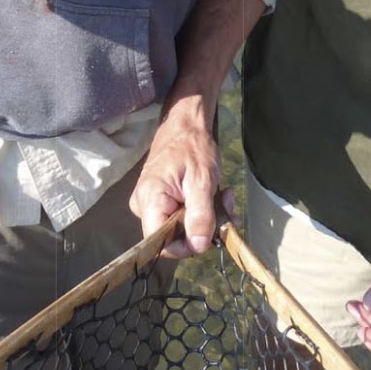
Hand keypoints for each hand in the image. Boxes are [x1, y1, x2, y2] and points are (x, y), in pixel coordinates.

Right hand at [129, 100, 230, 259]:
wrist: (187, 123)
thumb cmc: (193, 146)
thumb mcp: (202, 181)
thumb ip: (200, 216)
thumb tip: (198, 246)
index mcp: (149, 200)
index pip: (161, 243)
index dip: (187, 246)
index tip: (211, 233)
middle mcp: (144, 205)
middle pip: (172, 237)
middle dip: (204, 228)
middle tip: (226, 206)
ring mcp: (151, 203)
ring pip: (180, 228)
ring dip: (208, 218)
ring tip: (225, 197)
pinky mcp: (161, 200)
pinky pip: (181, 217)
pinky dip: (202, 211)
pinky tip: (217, 196)